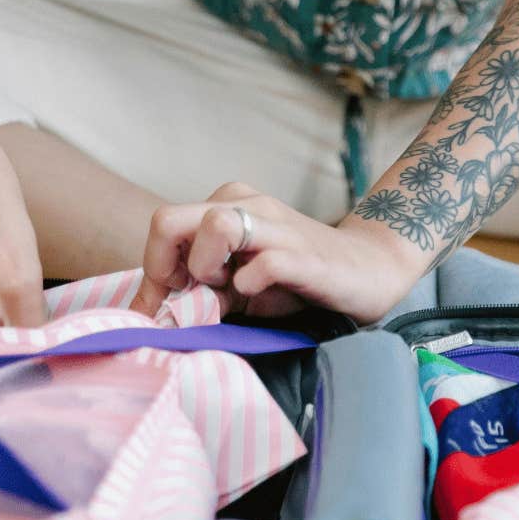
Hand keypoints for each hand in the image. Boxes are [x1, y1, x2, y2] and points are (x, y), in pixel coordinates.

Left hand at [133, 182, 426, 322]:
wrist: (367, 271)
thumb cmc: (296, 279)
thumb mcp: (238, 285)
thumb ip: (199, 290)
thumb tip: (151, 313)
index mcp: (227, 205)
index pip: (163, 226)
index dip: (152, 272)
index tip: (162, 306)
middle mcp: (247, 206)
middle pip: (170, 219)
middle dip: (166, 268)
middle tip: (191, 295)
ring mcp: (276, 227)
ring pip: (215, 226)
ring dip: (206, 268)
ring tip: (226, 291)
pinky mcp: (303, 255)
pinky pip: (262, 262)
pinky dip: (250, 283)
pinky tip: (257, 294)